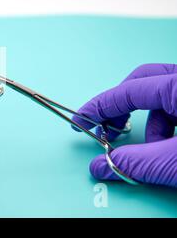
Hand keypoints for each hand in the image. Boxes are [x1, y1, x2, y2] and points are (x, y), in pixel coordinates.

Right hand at [72, 64, 176, 186]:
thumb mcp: (176, 161)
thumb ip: (136, 163)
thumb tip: (102, 165)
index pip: (127, 91)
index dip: (98, 107)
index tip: (81, 120)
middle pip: (142, 82)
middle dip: (121, 109)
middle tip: (107, 130)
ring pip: (162, 96)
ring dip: (149, 124)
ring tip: (152, 150)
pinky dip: (168, 127)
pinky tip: (171, 149)